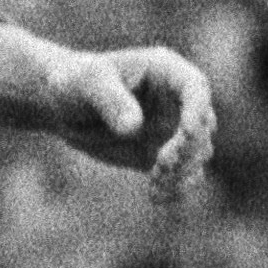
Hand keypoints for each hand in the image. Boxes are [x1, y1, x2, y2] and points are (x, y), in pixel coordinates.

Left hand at [34, 42, 215, 200]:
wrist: (65, 106)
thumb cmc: (75, 82)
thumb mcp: (86, 83)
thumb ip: (110, 100)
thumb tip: (133, 127)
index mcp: (165, 70)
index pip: (196, 87)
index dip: (197, 110)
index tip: (187, 133)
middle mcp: (177, 99)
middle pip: (203, 125)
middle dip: (188, 149)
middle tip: (161, 165)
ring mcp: (174, 128)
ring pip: (198, 153)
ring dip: (184, 172)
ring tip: (155, 184)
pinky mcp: (165, 155)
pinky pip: (183, 175)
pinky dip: (177, 188)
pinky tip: (158, 197)